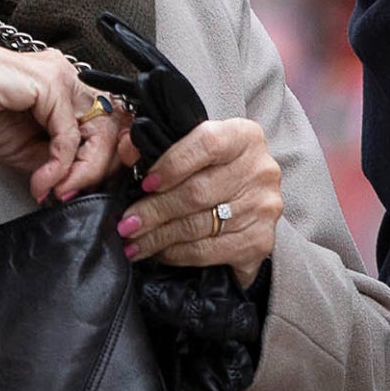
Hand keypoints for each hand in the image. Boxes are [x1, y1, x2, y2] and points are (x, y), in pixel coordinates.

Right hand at [0, 44, 124, 204]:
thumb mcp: (24, 150)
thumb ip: (56, 161)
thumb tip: (78, 184)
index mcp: (64, 89)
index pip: (105, 125)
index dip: (101, 162)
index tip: (79, 191)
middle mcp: (67, 77)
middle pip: (110, 126)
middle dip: (98, 169)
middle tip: (71, 195)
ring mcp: (61, 75)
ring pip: (99, 129)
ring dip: (83, 170)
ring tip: (59, 191)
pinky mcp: (50, 82)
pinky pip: (69, 133)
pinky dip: (60, 164)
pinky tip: (42, 180)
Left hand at [117, 119, 282, 287]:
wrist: (247, 204)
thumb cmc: (211, 171)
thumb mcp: (191, 148)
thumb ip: (158, 144)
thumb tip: (126, 150)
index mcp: (244, 137)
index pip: (207, 143)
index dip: (172, 163)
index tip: (145, 183)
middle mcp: (261, 170)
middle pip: (198, 192)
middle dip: (154, 210)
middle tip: (126, 223)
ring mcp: (263, 207)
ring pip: (199, 225)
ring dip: (158, 236)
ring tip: (133, 242)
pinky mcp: (260, 241)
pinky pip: (208, 251)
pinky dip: (176, 254)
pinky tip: (158, 253)